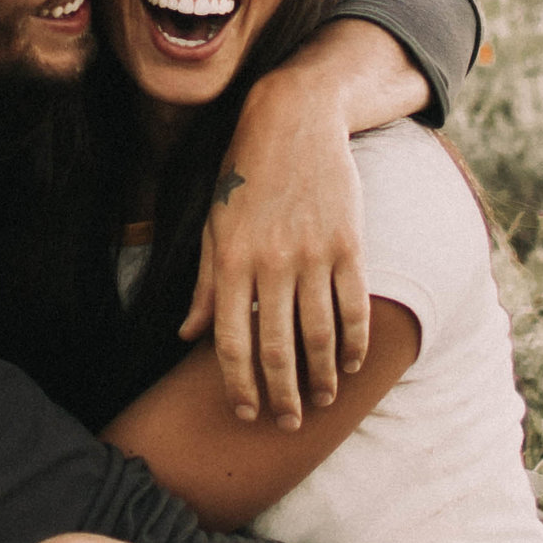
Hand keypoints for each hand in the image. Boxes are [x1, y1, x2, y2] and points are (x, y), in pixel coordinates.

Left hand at [183, 82, 368, 427]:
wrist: (294, 119)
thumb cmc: (245, 174)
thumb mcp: (215, 224)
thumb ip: (206, 284)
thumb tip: (188, 335)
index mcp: (230, 260)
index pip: (231, 340)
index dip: (238, 383)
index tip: (246, 412)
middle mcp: (270, 262)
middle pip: (277, 347)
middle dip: (282, 394)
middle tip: (287, 424)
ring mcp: (312, 253)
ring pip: (319, 334)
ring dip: (320, 377)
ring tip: (320, 402)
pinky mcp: (348, 242)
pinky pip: (353, 305)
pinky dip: (354, 342)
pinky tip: (350, 365)